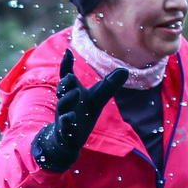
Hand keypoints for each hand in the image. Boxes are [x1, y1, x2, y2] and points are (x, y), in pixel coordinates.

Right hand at [30, 58, 130, 172]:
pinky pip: (64, 124)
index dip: (66, 64)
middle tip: (71, 76)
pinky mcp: (66, 129)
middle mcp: (66, 101)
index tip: (68, 51)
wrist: (70, 136)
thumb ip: (108, 84)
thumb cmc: (83, 112)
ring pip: (62, 105)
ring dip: (67, 98)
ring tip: (76, 92)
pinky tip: (71, 117)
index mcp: (72, 90)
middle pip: (62, 89)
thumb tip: (125, 69)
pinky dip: (66, 120)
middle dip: (65, 82)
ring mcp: (64, 114)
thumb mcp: (97, 97)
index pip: (66, 75)